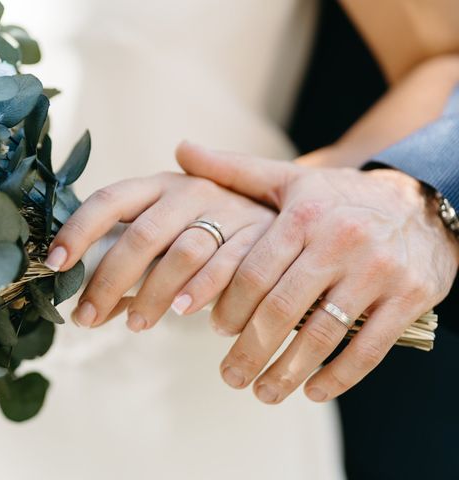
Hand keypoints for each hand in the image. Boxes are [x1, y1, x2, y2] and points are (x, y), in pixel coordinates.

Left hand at [45, 173, 275, 330]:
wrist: (280, 215)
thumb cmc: (207, 229)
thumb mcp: (168, 228)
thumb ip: (131, 258)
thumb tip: (87, 304)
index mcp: (158, 186)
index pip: (110, 200)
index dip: (79, 230)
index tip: (55, 264)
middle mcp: (189, 192)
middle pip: (142, 235)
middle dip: (109, 280)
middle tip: (86, 318)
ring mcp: (225, 212)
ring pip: (182, 254)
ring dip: (153, 294)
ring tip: (134, 325)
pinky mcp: (256, 236)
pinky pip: (226, 268)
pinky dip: (200, 293)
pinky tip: (183, 314)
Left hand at [177, 142, 458, 402]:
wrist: (420, 201)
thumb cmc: (339, 198)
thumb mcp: (287, 179)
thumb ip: (232, 171)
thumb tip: (180, 149)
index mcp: (304, 216)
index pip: (254, 272)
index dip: (229, 307)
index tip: (212, 330)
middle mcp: (340, 242)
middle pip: (282, 310)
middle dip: (250, 351)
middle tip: (229, 376)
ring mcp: (377, 271)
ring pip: (322, 335)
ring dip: (287, 372)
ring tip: (263, 393)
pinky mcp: (408, 296)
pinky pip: (368, 347)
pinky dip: (339, 377)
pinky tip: (314, 392)